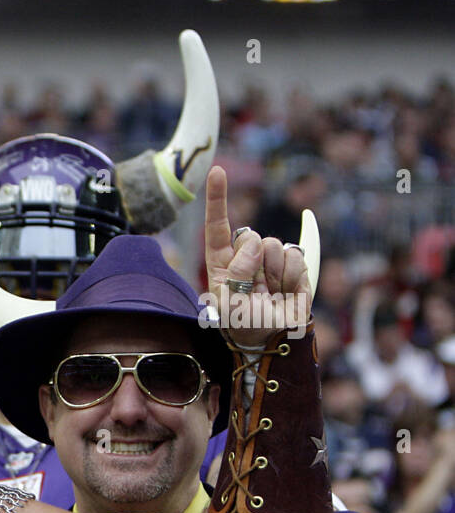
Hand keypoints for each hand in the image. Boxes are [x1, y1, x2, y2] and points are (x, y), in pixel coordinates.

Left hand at [203, 165, 309, 345]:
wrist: (273, 341)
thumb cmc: (243, 324)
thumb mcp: (229, 304)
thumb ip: (236, 273)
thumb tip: (254, 242)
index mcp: (222, 262)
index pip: (217, 227)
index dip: (217, 199)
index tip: (218, 171)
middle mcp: (246, 256)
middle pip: (251, 237)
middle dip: (254, 263)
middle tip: (255, 290)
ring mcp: (271, 259)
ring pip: (275, 245)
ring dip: (274, 272)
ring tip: (270, 293)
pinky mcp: (295, 265)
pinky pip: (295, 257)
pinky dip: (292, 276)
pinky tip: (286, 292)